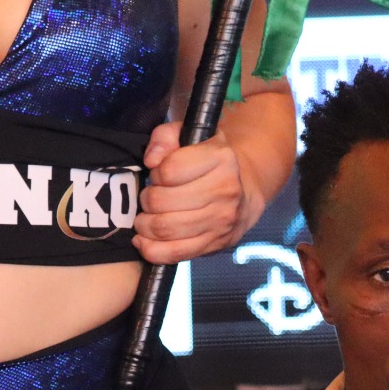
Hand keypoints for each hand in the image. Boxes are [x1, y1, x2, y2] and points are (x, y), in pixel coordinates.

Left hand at [134, 121, 261, 264]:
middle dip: (146, 200)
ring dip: (145, 224)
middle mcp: (225, 191)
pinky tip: (144, 240)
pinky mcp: (215, 244)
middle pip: (162, 201)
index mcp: (221, 158)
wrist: (244, 192)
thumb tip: (151, 161)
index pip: (169, 170)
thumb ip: (164, 138)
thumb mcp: (189, 136)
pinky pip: (174, 253)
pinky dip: (151, 249)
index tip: (160, 175)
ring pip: (164, 228)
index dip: (156, 173)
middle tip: (149, 198)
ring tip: (146, 217)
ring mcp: (222, 221)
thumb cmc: (208, 162)